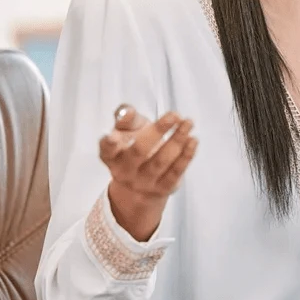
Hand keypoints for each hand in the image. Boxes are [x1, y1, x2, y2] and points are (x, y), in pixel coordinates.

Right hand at [101, 105, 197, 241]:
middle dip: (157, 132)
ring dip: (177, 140)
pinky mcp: (163, 188)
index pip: (107, 149)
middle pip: (139, 151)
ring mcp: (144, 182)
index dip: (109, 143)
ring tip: (188, 122)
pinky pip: (175, 172)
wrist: (139, 187)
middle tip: (174, 114)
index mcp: (111, 155)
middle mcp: (125, 171)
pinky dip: (186, 156)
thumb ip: (126, 118)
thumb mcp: (126, 131)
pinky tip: (192, 140)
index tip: (113, 135)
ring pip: (161, 161)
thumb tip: (127, 111)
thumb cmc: (132, 146)